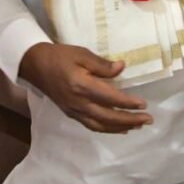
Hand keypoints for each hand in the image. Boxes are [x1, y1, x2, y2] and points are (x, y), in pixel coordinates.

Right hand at [19, 42, 152, 133]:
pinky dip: (107, 129)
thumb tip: (122, 67)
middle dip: (129, 120)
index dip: (127, 103)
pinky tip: (119, 129)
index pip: (110, 99)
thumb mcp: (82, 54)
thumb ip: (102, 64)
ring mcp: (74, 111)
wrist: (36, 66)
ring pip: (100, 126)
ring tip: (138, 125)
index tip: (144, 104)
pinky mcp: (71, 113)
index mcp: (82, 87)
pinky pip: (92, 125)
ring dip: (121, 127)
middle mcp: (78, 103)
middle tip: (148, 119)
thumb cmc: (61, 57)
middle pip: (108, 118)